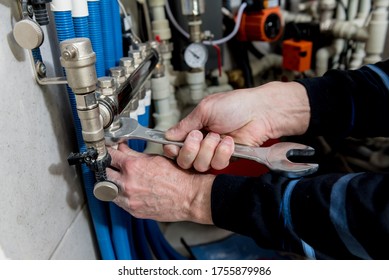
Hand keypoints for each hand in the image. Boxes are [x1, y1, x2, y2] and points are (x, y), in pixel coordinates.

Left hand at [106, 143, 214, 223]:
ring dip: (110, 182)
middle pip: (104, 173)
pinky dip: (119, 195)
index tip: (108, 152)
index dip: (107, 152)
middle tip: (110, 165)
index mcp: (132, 167)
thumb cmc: (178, 177)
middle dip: (106, 167)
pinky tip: (127, 190)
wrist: (190, 196)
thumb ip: (134, 154)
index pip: (109, 156)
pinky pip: (118, 202)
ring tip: (118, 179)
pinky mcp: (133, 211)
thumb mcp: (155, 159)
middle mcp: (127, 183)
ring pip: (106, 189)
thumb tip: (122, 148)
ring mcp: (129, 199)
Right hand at [164, 81, 309, 171]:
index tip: (173, 147)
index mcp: (193, 129)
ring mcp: (213, 152)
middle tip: (199, 135)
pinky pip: (217, 165)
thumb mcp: (204, 110)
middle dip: (190, 149)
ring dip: (209, 149)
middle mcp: (201, 143)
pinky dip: (223, 152)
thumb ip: (185, 125)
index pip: (174, 146)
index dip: (172, 149)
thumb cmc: (235, 105)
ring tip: (219, 136)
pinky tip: (229, 142)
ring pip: (199, 165)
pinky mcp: (226, 159)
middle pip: (184, 160)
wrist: (259, 113)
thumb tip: (168, 135)